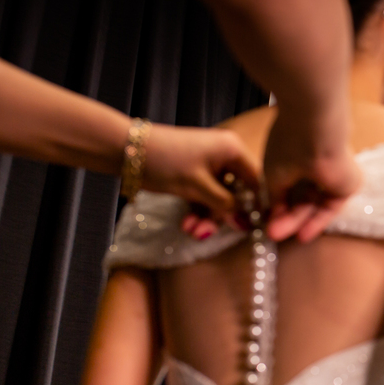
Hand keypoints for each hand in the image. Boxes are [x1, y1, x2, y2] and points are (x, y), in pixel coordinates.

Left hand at [143, 124, 260, 231]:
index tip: (251, 228)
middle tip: (205, 234)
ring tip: (190, 230)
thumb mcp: (199, 187)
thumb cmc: (167, 163)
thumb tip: (246, 223)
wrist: (126, 150)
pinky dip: (197, 209)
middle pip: (237, 192)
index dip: (256, 205)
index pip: (257, 181)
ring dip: (206, 216)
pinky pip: (205, 195)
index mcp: (233, 150)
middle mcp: (225, 155)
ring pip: (219, 197)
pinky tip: (186, 224)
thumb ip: (225, 205)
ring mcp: (209, 165)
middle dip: (221, 216)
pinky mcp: (195, 174)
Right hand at [262, 102, 360, 241]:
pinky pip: (330, 207)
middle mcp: (319, 164)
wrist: (315, 129)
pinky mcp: (348, 183)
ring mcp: (335, 174)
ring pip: (315, 203)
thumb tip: (267, 212)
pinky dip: (316, 222)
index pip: (290, 185)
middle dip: (286, 217)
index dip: (278, 205)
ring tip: (279, 237)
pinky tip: (302, 236)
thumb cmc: (289, 144)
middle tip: (272, 234)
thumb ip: (273, 195)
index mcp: (300, 155)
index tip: (265, 220)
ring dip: (298, 222)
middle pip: (303, 197)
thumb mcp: (272, 175)